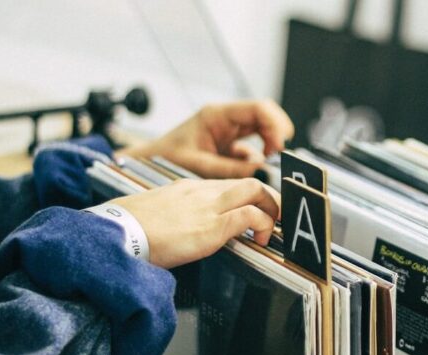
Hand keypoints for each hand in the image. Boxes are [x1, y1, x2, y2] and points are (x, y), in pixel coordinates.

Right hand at [111, 178, 279, 268]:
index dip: (247, 197)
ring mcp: (208, 207)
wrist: (116, 233)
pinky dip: (262, 225)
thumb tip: (179, 230)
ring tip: (270, 230)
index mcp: (187, 188)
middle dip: (269, 199)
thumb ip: (174, 216)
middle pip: (249, 182)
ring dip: (271, 210)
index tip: (253, 211)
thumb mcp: (155, 214)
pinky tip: (259, 240)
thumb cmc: (127, 228)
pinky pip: (249, 216)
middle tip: (273, 218)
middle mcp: (201, 191)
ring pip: (256, 191)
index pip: (227, 185)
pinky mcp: (212, 226)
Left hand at [118, 100, 294, 178]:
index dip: (275, 124)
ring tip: (266, 167)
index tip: (281, 146)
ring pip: (262, 132)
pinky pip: (252, 149)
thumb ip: (230, 169)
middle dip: (277, 135)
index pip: (258, 109)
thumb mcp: (199, 165)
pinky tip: (251, 172)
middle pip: (265, 117)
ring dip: (269, 148)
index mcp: (217, 116)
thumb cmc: (165, 159)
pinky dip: (257, 161)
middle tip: (279, 156)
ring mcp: (228, 132)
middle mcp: (225, 120)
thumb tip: (261, 171)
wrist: (146, 164)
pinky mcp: (228, 147)